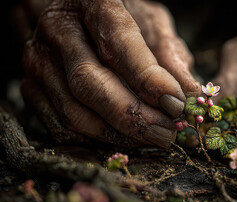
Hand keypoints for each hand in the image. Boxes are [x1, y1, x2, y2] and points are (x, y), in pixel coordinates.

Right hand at [20, 0, 199, 147]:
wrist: (74, 14)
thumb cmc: (120, 17)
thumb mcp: (151, 22)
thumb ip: (170, 54)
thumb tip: (192, 93)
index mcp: (92, 3)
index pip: (118, 44)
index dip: (148, 79)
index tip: (176, 103)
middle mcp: (58, 30)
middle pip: (90, 83)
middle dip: (132, 116)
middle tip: (165, 132)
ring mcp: (39, 61)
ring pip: (74, 112)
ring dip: (117, 133)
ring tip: (151, 137)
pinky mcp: (32, 89)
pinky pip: (62, 126)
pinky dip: (95, 140)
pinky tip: (123, 137)